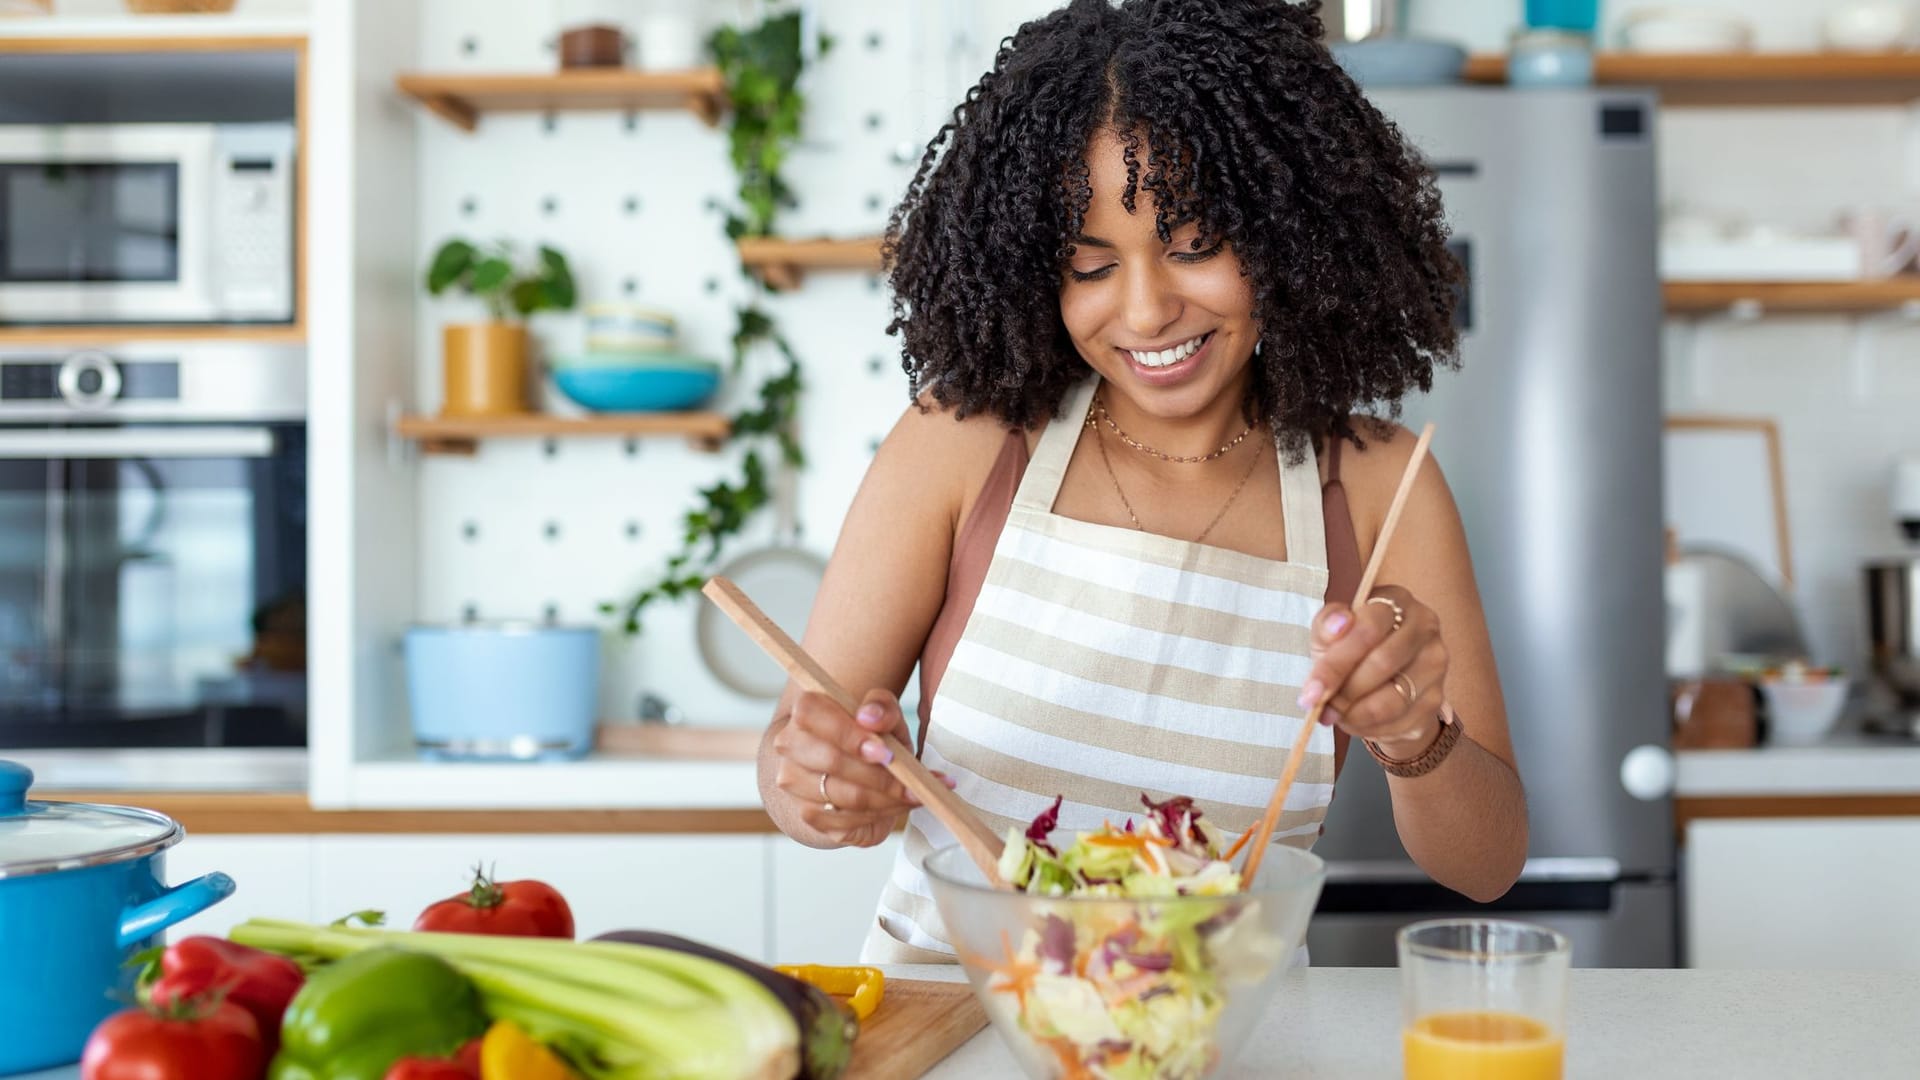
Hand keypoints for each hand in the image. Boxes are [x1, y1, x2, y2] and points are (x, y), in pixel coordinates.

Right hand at [769, 688, 953, 847]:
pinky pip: (844, 821)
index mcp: (805, 711)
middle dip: (878, 776)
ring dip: (885, 799)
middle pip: (830, 760)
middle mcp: (790, 745)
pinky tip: (894, 807)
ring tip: (912, 795)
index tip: (884, 752)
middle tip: (913, 783)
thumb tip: (870, 717)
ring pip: (841, 796)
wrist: (855, 773)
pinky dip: (877, 817)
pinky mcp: (806, 814)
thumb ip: (883, 707)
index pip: (811, 713)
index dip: (848, 734)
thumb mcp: (886, 716)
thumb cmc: (872, 738)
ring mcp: (793, 782)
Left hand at [1301, 584, 1448, 753]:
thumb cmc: (1351, 649)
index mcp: (1396, 601)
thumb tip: (1338, 625)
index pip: (1369, 628)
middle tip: (1320, 706)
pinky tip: (1354, 721)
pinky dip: (1369, 728)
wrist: (1378, 680)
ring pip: (1394, 698)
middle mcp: (1425, 627)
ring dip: (1356, 713)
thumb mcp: (1329, 633)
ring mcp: (1435, 663)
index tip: (1312, 690)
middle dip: (1344, 691)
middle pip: (1383, 662)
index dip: (1337, 662)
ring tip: (1334, 715)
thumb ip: (1326, 626)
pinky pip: (1400, 721)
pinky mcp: (1437, 697)